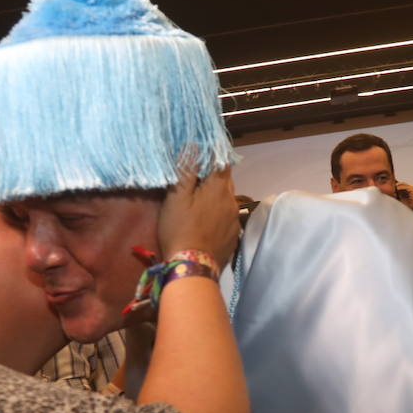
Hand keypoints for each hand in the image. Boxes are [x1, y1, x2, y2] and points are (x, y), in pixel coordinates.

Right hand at [157, 153, 240, 268]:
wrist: (192, 267)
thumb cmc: (180, 229)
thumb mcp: (176, 197)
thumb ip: (186, 170)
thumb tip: (194, 144)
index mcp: (219, 187)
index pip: (222, 161)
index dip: (213, 154)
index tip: (202, 152)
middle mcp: (232, 200)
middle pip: (226, 180)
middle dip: (213, 175)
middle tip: (197, 178)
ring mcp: (235, 219)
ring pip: (227, 199)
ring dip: (216, 196)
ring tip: (200, 201)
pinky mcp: (234, 235)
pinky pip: (228, 217)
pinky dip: (218, 214)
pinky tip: (206, 221)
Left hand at [393, 182, 412, 219]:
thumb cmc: (409, 204)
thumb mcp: (402, 198)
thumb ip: (399, 194)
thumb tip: (393, 192)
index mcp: (408, 190)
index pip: (402, 185)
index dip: (397, 185)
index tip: (392, 188)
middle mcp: (410, 188)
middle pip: (403, 183)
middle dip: (397, 184)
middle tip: (392, 186)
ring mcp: (412, 188)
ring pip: (404, 184)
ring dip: (399, 185)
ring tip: (394, 187)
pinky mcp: (412, 190)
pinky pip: (406, 187)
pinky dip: (401, 187)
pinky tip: (397, 189)